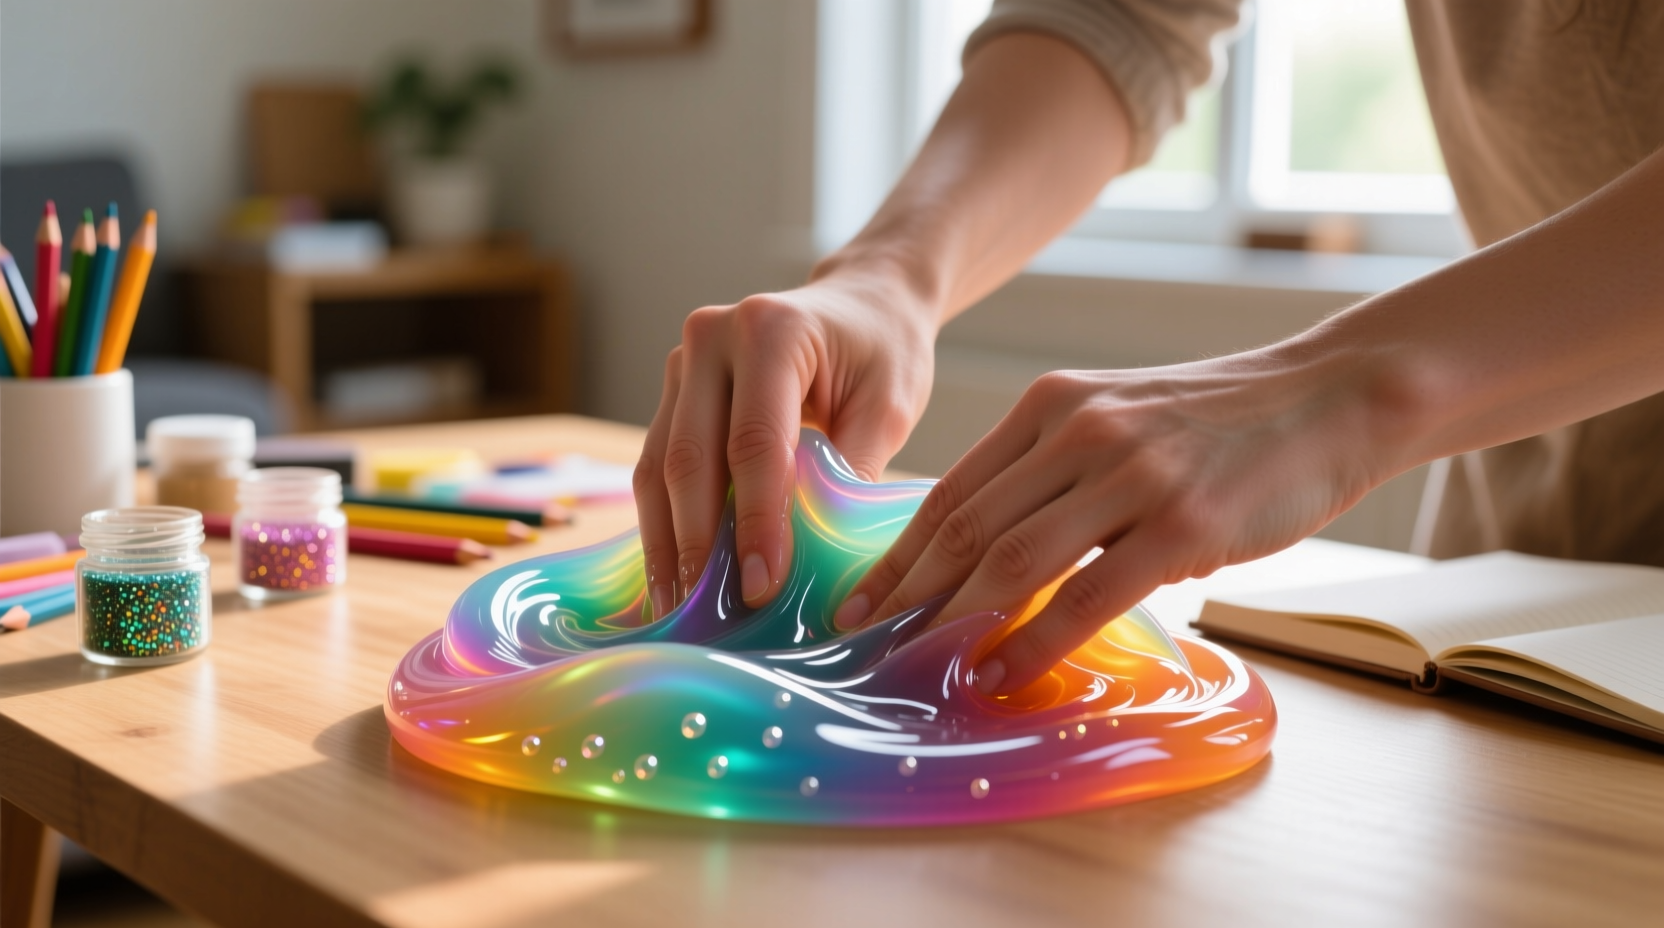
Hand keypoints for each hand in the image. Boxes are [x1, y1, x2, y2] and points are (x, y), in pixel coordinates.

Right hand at [634, 268, 937, 619]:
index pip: (755, 442)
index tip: (762, 586)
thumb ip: (852, 473)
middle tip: (710, 611)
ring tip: (677, 607)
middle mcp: (711, 339)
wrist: (860, 304)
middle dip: (699, 542)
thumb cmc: (882, 352)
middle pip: (691, 456)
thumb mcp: (888, 406)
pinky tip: (672, 573)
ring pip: (658, 465)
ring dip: (667, 541)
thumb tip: (820, 564)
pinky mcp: (671, 392)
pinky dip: (664, 522)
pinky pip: (656, 464)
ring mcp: (681, 363)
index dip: (755, 520)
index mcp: (771, 331)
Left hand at [832, 351, 1407, 694]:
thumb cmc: (1218, 423)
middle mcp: (1077, 432)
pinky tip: (999, 674)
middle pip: (966, 527)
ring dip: (953, 623)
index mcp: (1050, 406)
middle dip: (905, 594)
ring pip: (1012, 560)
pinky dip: (1031, 642)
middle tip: (863, 644)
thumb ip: (1051, 468)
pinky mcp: (1178, 524)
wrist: (1327, 398)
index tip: (859, 600)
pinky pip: (1084, 596)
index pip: (951, 489)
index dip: (898, 553)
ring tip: (915, 667)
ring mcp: (1128, 475)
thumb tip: (988, 548)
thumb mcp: (1116, 418)